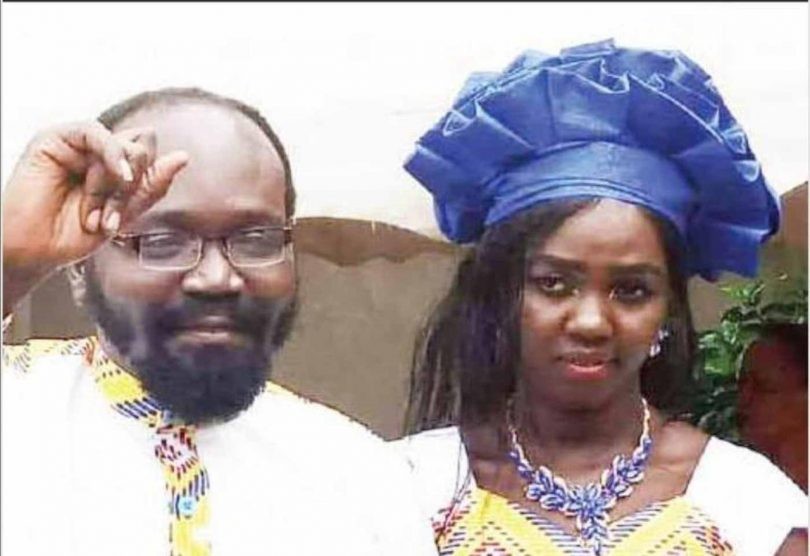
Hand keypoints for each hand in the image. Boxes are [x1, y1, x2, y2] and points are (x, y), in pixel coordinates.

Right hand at [2, 121, 188, 313]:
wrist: (35, 250)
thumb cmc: (72, 235)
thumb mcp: (124, 214)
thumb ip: (152, 185)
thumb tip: (183, 156)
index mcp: (115, 167)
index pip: (150, 156)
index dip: (147, 182)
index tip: (124, 216)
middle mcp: (98, 152)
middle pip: (142, 148)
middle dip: (131, 186)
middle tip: (108, 216)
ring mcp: (77, 143)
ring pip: (124, 144)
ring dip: (115, 182)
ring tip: (96, 211)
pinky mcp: (55, 138)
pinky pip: (97, 131)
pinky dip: (112, 154)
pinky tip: (117, 175)